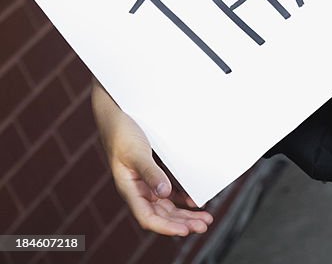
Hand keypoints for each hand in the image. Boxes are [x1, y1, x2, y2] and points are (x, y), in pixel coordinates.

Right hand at [92, 80, 213, 235]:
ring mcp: (145, 181)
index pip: (148, 217)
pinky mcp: (152, 170)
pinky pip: (168, 190)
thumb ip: (150, 172)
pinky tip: (193, 200)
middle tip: (205, 224)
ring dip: (184, 213)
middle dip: (183, 222)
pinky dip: (181, 197)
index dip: (167, 227)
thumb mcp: (136, 151)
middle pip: (161, 214)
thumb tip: (165, 193)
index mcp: (129, 188)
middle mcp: (138, 189)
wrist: (117, 109)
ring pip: (166, 205)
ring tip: (204, 217)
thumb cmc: (121, 130)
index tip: (186, 230)